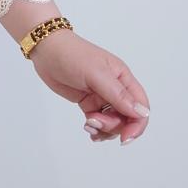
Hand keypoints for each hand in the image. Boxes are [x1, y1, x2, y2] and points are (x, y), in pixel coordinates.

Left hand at [28, 28, 149, 145]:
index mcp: (122, 78)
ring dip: (104, 129)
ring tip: (88, 124)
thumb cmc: (72, 55)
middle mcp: (115, 88)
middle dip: (114, 125)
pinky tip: (88, 129)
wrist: (46, 50)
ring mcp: (101, 95)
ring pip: (113, 121)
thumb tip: (141, 113)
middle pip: (126, 117)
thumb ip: (118, 94)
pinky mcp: (87, 101)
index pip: (141, 106)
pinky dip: (96, 128)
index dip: (138, 124)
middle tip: (94, 121)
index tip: (126, 138)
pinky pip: (98, 120)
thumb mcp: (96, 74)